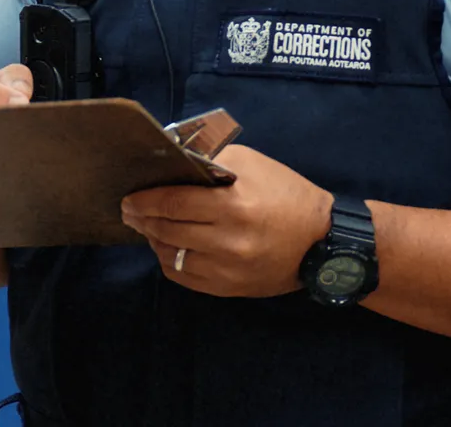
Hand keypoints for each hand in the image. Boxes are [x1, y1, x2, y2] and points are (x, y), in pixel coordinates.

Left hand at [120, 144, 333, 298]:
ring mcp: (226, 270)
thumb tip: (174, 163)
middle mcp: (227, 242)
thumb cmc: (285, 194)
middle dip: (142, 219)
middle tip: (130, 211)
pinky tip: (168, 248)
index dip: (145, 200)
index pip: (174, 203)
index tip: (129, 197)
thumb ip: (211, 161)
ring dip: (154, 240)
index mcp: (233, 205)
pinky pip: (185, 278)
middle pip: (168, 230)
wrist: (321, 241)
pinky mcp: (228, 289)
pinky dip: (170, 262)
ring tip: (148, 227)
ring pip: (172, 257)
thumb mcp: (252, 164)